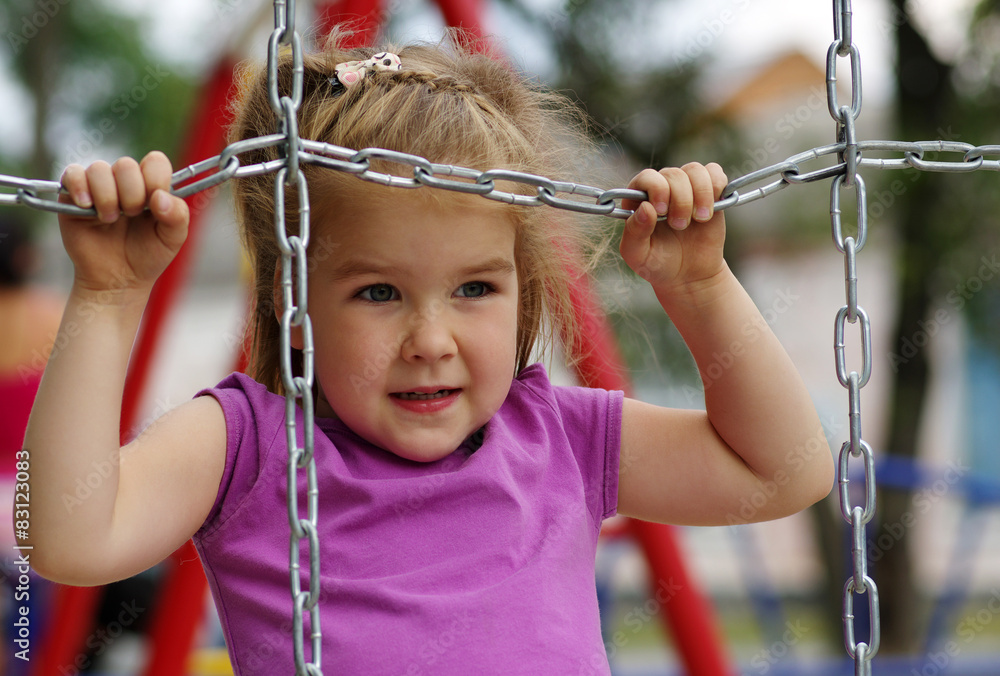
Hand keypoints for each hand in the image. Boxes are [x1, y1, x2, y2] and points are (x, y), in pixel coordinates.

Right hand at [59, 151, 188, 299]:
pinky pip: (72, 174)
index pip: (155, 161)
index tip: (154, 204)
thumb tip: (160, 197)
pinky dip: (80, 188)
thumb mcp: (172, 239)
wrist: (118, 280)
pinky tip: (87, 207)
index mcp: (151, 186)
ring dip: (107, 197)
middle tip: (130, 216)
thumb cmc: (147, 256)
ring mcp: (98, 187)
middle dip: (132, 194)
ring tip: (110, 220)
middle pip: (126, 165)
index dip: (155, 179)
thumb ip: (178, 215)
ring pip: (99, 169)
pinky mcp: (73, 196)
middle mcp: (124, 182)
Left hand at [619, 162, 727, 295]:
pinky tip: (711, 209)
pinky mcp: (710, 192)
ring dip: (700, 194)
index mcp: (639, 199)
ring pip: (695, 170)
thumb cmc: (658, 264)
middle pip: (673, 174)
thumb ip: (635, 233)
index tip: (662, 212)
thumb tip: (646, 208)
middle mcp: (662, 188)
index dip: (657, 189)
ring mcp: (686, 188)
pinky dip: (716, 186)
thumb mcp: (638, 255)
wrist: (688, 276)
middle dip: (680, 200)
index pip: (647, 177)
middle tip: (679, 226)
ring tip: (699, 219)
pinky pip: (715, 172)